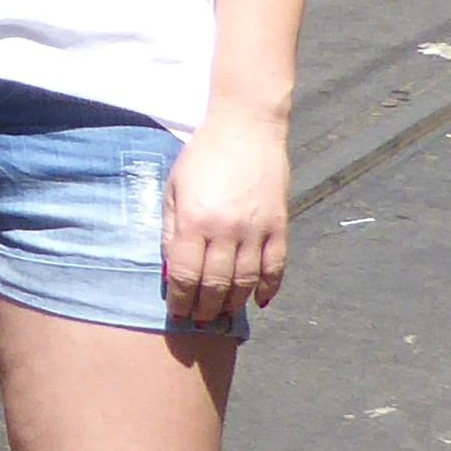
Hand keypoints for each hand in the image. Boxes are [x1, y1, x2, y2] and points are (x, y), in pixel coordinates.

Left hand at [163, 109, 290, 325]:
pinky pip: (276, 268)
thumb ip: (171, 229)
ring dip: (233, 304)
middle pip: (216, 284)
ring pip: (246, 282)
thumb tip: (172, 270)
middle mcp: (226, 230)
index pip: (186, 275)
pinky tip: (259, 303)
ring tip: (223, 316)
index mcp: (195, 220)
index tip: (177, 314)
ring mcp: (256, 230)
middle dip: (205, 309)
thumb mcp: (174, 187)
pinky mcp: (279, 226)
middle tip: (199, 322)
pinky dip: (269, 289)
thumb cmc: (202, 156)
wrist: (245, 128)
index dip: (181, 300)